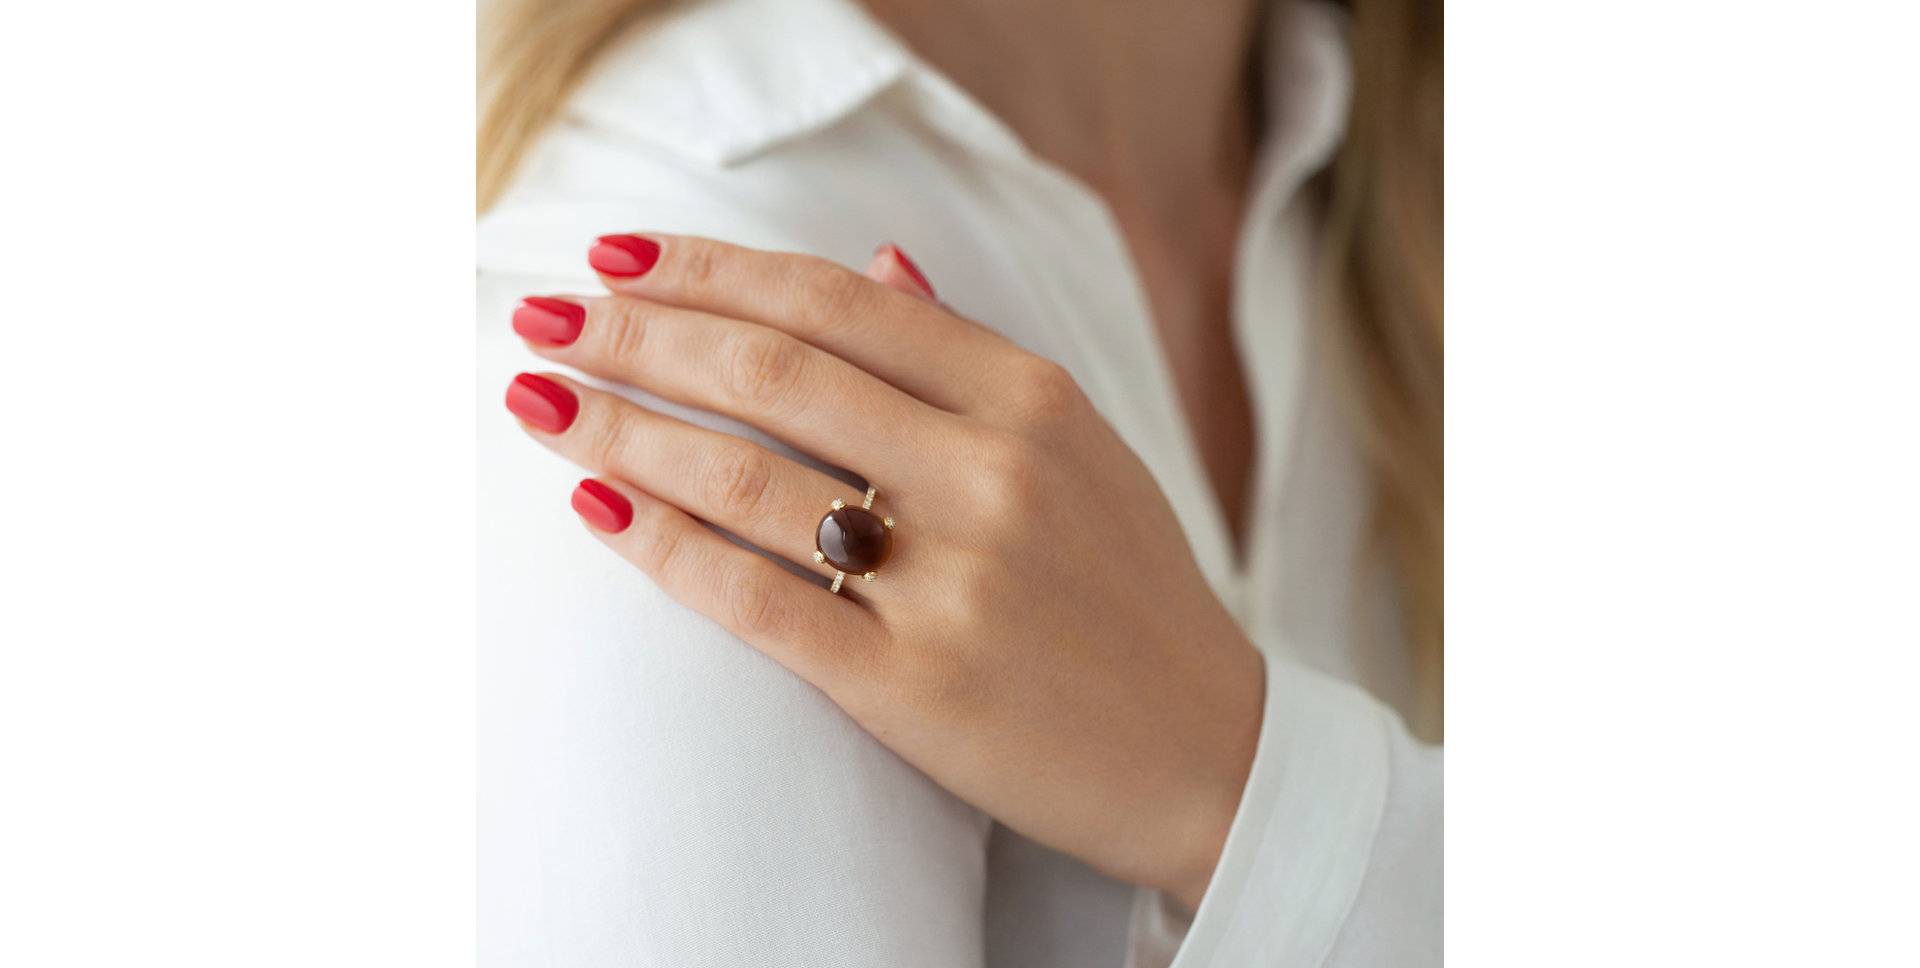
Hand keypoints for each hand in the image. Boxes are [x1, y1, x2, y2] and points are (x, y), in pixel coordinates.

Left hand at [504, 234, 1264, 909]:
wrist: (1210, 754)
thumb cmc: (1133, 594)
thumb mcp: (1083, 447)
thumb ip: (973, 357)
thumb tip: (876, 261)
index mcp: (1029, 399)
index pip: (835, 300)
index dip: (711, 269)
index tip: (621, 254)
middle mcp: (989, 473)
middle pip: (771, 370)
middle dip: (636, 331)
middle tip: (544, 314)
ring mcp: (951, 580)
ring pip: (744, 475)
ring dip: (621, 428)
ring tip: (538, 400)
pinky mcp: (912, 685)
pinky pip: (755, 600)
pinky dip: (662, 548)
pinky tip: (595, 509)